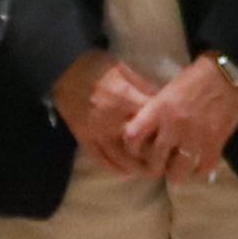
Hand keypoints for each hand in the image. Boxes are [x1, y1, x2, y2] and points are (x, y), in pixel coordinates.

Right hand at [54, 51, 155, 174]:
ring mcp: (97, 132)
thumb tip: (163, 101)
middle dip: (154, 154)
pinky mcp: (84, 137)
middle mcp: (112, 120)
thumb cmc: (96, 66)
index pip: (152, 121)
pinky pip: (99, 158)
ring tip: (150, 171)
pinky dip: (112, 168)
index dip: (165, 130)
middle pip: (139, 144)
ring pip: (120, 157)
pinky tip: (125, 173)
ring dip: (136, 167)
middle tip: (167, 159)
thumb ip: (144, 86)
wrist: (62, 69)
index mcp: (125, 99)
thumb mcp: (125, 69)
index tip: (175, 135)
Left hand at [118, 57, 237, 182]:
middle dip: (154, 167)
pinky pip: (202, 169)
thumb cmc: (198, 75)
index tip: (137, 151)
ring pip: (178, 171)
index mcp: (159, 109)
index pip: (133, 136)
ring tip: (177, 175)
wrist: (229, 73)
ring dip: (176, 175)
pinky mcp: (214, 143)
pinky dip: (199, 173)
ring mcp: (194, 137)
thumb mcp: (169, 89)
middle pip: (155, 160)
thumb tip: (149, 130)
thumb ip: (158, 110)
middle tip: (158, 167)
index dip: (132, 148)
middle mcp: (173, 126)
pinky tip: (197, 170)